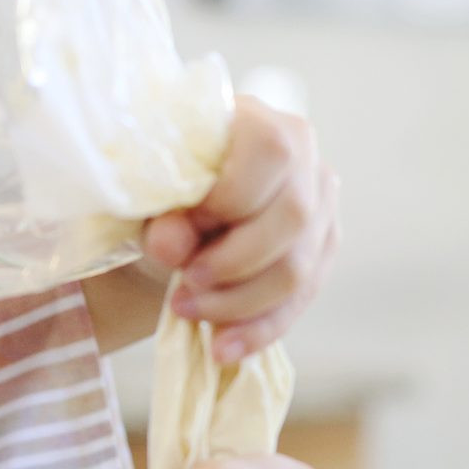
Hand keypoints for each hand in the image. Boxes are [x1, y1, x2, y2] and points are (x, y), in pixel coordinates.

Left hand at [141, 95, 339, 363]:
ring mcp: (321, 207)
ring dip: (239, 303)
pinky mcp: (321, 251)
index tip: (179, 233)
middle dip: (233, 264)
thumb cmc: (161, 197)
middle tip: (184, 286)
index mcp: (260, 121)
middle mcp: (305, 158)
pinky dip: (259, 329)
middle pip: (294, 217)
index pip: (271, 154)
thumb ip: (160, 217)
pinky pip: (301, 300)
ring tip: (189, 312)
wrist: (176, 222)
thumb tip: (171, 244)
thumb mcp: (148, 202)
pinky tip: (223, 347)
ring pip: (299, 268)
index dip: (229, 201)